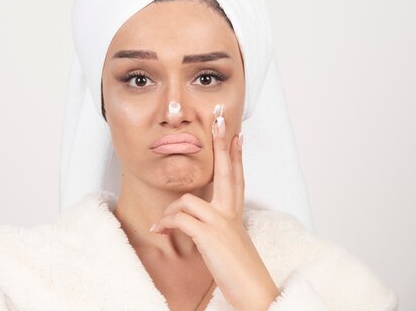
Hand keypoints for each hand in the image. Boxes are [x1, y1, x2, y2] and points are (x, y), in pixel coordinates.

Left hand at [150, 105, 280, 310]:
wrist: (256, 295)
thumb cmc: (240, 273)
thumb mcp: (228, 245)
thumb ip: (216, 228)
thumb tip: (194, 220)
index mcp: (236, 216)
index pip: (236, 178)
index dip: (235, 156)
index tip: (235, 134)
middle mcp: (231, 214)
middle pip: (226, 172)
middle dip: (221, 146)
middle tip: (219, 121)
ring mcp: (221, 223)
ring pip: (187, 201)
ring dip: (170, 213)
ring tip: (163, 227)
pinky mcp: (210, 235)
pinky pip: (180, 219)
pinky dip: (167, 224)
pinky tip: (160, 232)